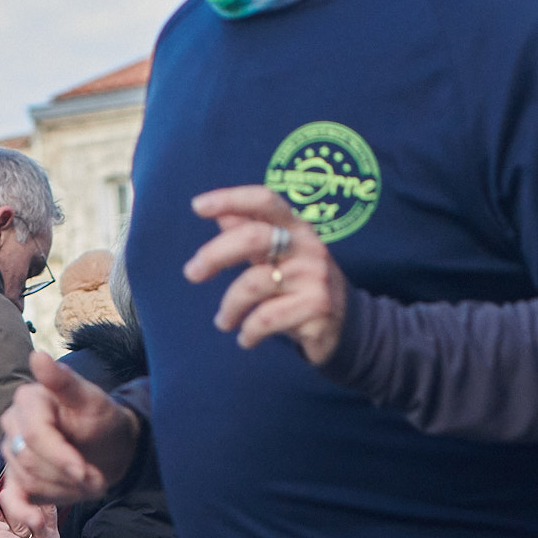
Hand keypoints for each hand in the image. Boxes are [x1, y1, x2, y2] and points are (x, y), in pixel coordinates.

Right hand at [0, 349, 140, 509]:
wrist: (109, 448)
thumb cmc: (102, 421)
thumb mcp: (92, 401)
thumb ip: (64, 383)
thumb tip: (37, 357)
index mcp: (28, 400)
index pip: (35, 436)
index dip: (61, 457)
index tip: (87, 472)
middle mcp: (12, 424)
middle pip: (31, 461)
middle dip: (67, 475)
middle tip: (97, 479)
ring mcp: (11, 454)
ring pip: (28, 481)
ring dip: (63, 490)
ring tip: (88, 484)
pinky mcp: (14, 479)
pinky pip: (11, 499)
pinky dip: (23, 513)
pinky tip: (38, 525)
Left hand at [186, 186, 349, 363]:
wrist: (346, 325)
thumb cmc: (300, 285)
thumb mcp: (279, 256)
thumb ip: (250, 234)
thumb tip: (220, 214)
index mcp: (296, 228)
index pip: (265, 202)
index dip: (231, 199)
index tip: (197, 206)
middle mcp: (308, 247)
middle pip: (253, 238)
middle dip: (215, 254)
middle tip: (191, 273)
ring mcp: (314, 277)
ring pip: (253, 284)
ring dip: (229, 308)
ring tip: (223, 322)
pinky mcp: (317, 308)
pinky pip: (266, 319)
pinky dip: (248, 332)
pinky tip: (246, 339)